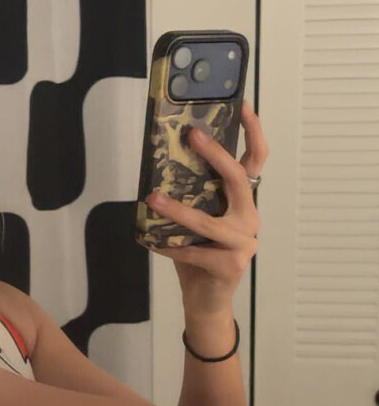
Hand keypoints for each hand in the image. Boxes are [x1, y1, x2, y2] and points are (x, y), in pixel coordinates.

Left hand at [145, 99, 268, 313]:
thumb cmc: (199, 257)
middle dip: (215, 154)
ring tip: (153, 198)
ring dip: (178, 210)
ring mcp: (244, 242)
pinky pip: (194, 252)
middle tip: (191, 136)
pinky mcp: (230, 265)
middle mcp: (249, 218)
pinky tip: (151, 243)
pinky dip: (170, 247)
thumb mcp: (196, 221)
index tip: (242, 104)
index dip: (252, 133)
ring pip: (209, 221)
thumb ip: (191, 197)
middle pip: (237, 180)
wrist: (205, 301)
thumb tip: (162, 164)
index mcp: (243, 203)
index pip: (254, 162)